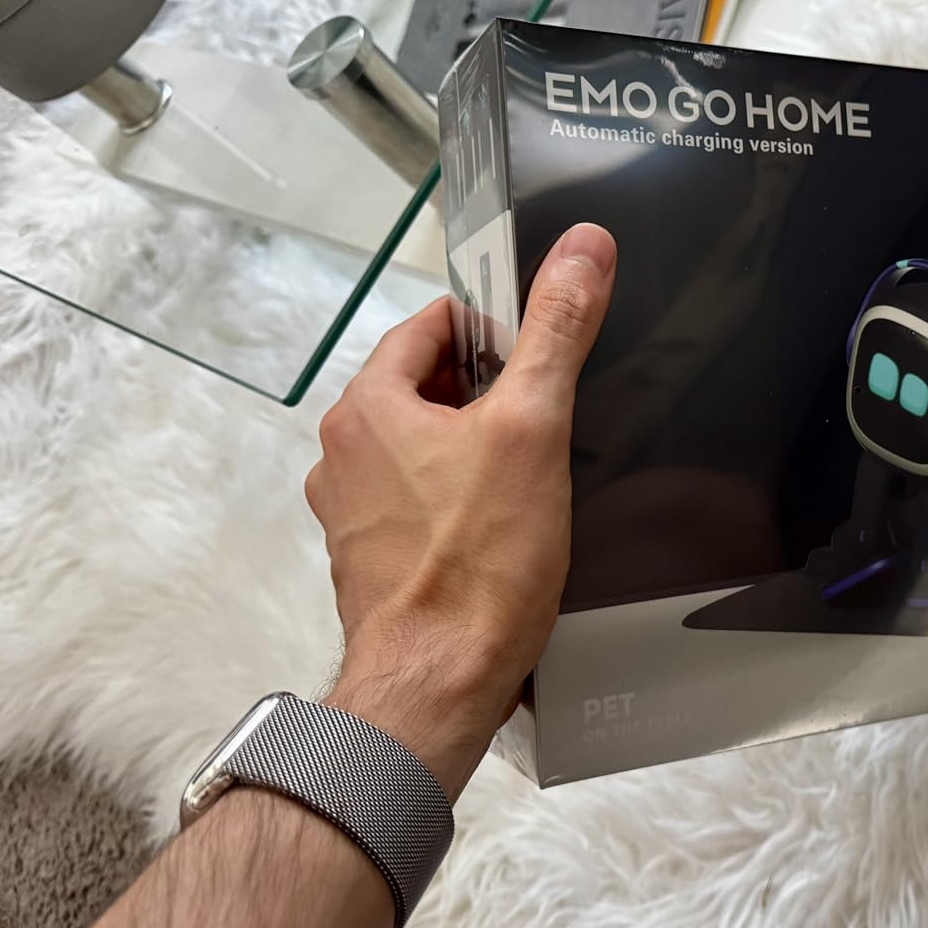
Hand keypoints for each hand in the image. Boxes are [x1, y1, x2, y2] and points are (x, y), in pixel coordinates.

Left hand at [304, 223, 616, 797]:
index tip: (545, 358)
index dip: (496, 331)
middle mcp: (342, 454)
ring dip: (472, 450)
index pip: (433, 328)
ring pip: (422, 451)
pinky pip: (417, 506)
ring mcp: (349, 514)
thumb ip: (557, 331)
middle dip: (489, 394)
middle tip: (551, 420)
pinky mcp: (368, 564)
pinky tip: (504, 531)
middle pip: (427, 388)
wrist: (437, 684)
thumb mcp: (533, 427)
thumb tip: (586, 243)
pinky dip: (457, 503)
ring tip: (535, 478)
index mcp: (366, 406)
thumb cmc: (482, 555)